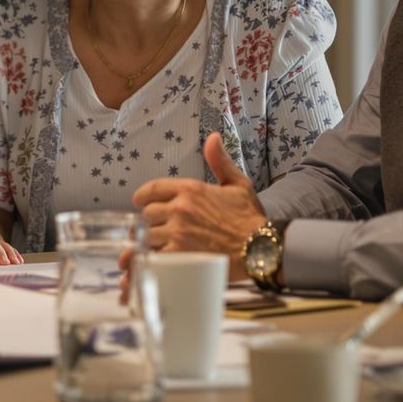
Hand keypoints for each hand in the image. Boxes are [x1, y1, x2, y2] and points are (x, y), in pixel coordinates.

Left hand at [131, 132, 265, 276]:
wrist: (263, 249)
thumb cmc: (251, 219)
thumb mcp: (238, 184)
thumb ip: (220, 161)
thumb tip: (213, 138)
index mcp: (190, 189)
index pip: (152, 189)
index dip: (143, 197)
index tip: (139, 203)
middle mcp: (180, 208)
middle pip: (147, 214)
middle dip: (147, 221)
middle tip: (151, 229)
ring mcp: (178, 232)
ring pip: (146, 235)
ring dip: (146, 241)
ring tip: (149, 247)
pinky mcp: (179, 255)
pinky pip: (153, 255)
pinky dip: (150, 259)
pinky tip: (150, 263)